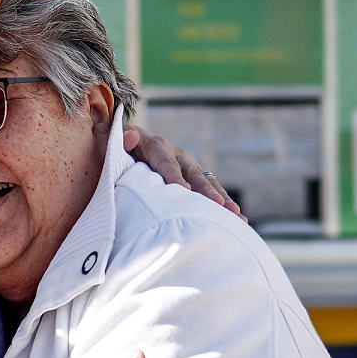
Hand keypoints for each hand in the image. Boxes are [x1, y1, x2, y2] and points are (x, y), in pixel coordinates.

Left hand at [122, 125, 244, 220]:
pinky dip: (224, 204)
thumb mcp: (117, 144)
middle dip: (205, 190)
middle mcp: (176, 154)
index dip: (174, 176)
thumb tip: (128, 137)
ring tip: (235, 214)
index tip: (183, 191)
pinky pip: (212, 191)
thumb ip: (121, 141)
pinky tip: (239, 220)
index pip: (165, 162)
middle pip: (192, 173)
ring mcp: (188, 166)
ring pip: (207, 183)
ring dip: (222, 199)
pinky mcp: (196, 178)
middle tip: (217, 204)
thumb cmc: (120, 152)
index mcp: (155, 146)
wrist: (129, 145)